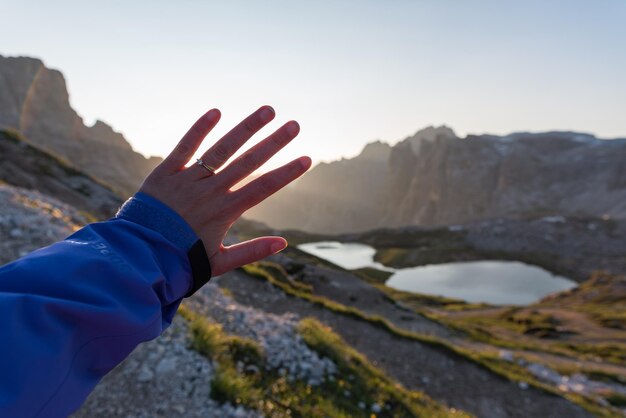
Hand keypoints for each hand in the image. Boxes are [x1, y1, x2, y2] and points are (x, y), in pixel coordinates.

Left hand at [139, 105, 310, 275]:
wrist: (139, 256)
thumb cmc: (182, 261)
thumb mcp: (220, 262)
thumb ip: (253, 251)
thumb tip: (284, 243)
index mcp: (225, 212)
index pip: (263, 187)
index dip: (287, 173)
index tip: (307, 159)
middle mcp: (210, 191)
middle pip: (248, 162)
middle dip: (274, 143)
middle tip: (295, 125)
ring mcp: (188, 179)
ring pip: (222, 149)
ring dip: (246, 128)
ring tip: (267, 110)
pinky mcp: (166, 173)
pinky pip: (185, 146)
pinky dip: (199, 129)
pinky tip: (216, 111)